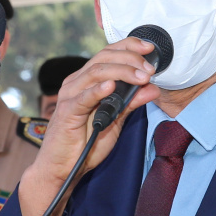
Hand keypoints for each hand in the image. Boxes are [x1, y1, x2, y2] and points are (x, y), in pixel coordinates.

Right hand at [19, 37, 160, 215]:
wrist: (62, 168)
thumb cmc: (85, 143)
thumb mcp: (116, 120)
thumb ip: (131, 103)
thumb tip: (153, 88)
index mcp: (87, 80)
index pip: (108, 53)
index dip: (128, 46)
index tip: (149, 48)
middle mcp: (76, 82)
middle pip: (103, 58)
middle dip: (130, 59)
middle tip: (150, 69)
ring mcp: (70, 95)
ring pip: (96, 72)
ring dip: (122, 72)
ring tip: (141, 77)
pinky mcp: (67, 112)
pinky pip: (83, 97)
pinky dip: (98, 90)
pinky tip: (112, 86)